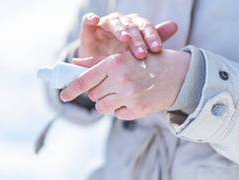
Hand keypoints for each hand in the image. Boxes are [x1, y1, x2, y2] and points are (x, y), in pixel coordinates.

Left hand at [60, 50, 190, 119]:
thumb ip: (97, 61)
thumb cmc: (148, 62)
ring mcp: (130, 96)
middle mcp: (121, 79)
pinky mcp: (138, 109)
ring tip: (122, 93)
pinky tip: (133, 99)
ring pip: (102, 107)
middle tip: (111, 86)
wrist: (179, 75)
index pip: (84, 80)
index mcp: (114, 63)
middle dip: (98, 92)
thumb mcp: (124, 56)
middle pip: (93, 95)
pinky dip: (122, 109)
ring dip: (107, 102)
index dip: (70, 90)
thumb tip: (75, 63)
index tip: (63, 96)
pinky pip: (118, 114)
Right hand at [78, 12, 177, 58]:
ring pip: (114, 22)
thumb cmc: (120, 57)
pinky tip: (95, 19)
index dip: (152, 37)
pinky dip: (90, 18)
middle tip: (142, 53)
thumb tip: (174, 25)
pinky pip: (88, 21)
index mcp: (135, 27)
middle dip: (138, 40)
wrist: (97, 65)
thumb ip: (155, 39)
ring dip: (120, 29)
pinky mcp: (88, 29)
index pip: (146, 28)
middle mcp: (121, 23)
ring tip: (125, 39)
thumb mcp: (137, 52)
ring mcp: (105, 25)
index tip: (157, 49)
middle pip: (131, 26)